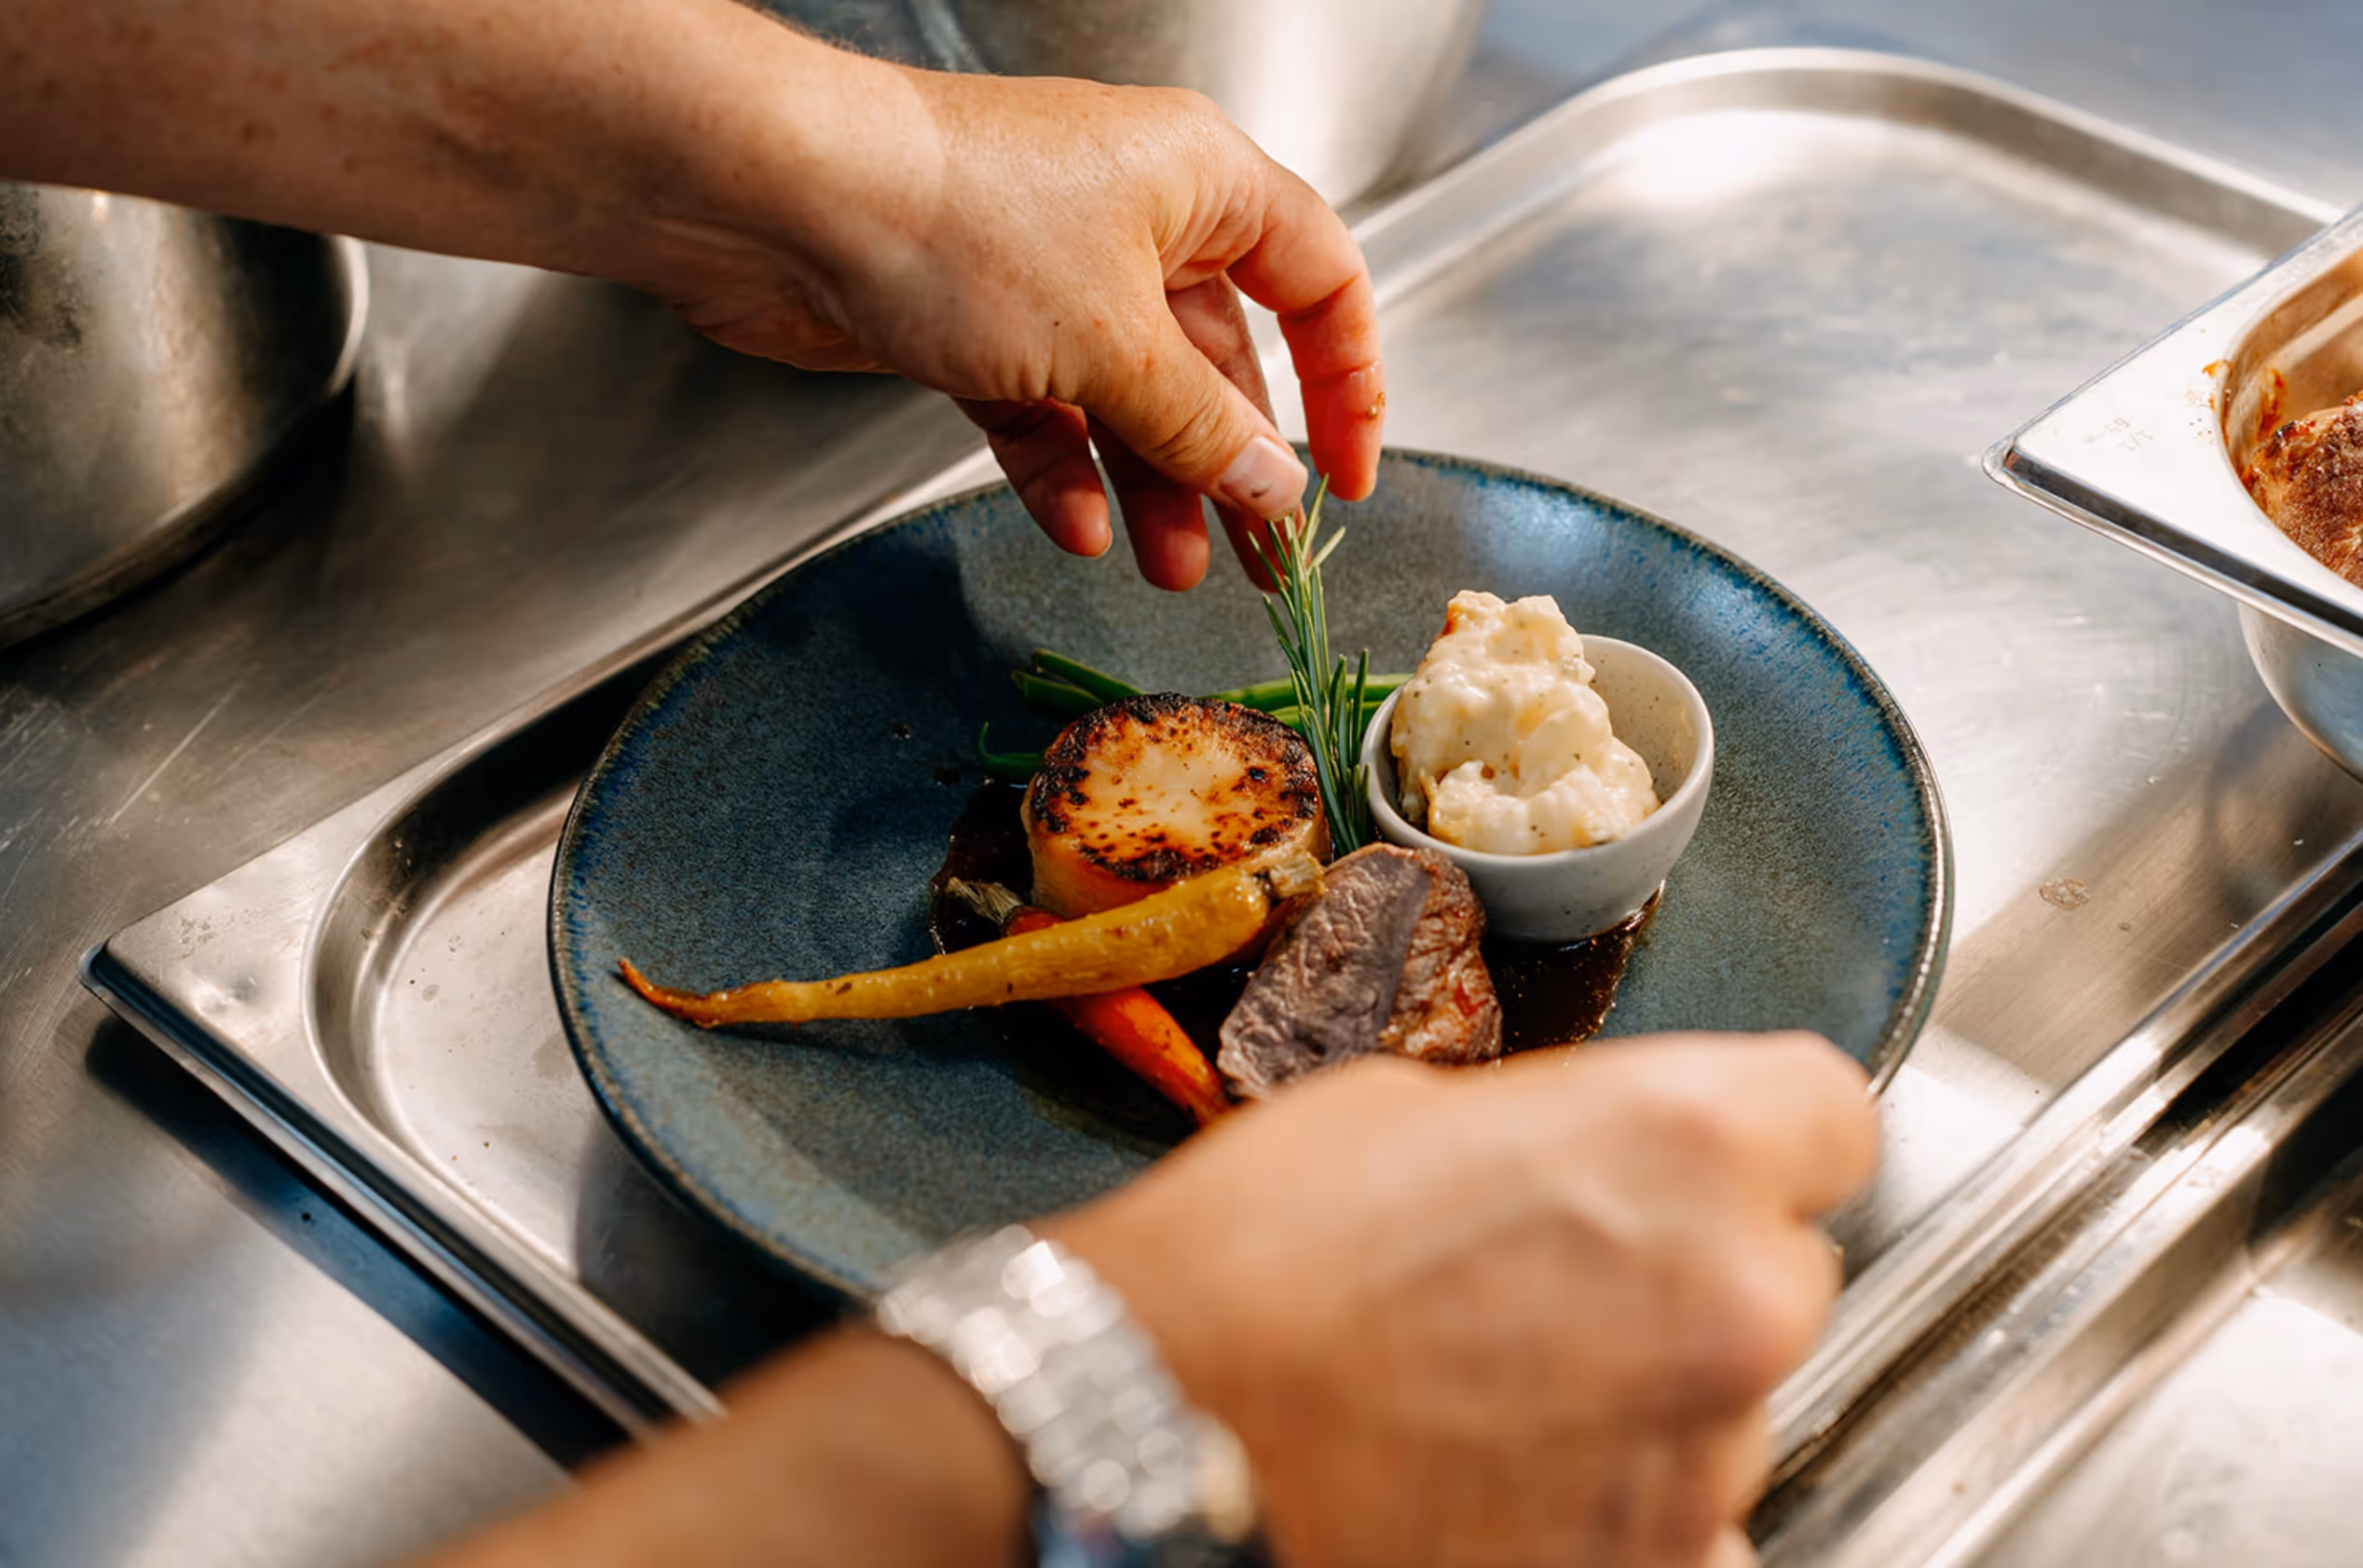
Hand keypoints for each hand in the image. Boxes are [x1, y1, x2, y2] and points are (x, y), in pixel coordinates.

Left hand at [649, 59, 1384, 590]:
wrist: (780, 201)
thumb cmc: (955, 222)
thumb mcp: (1114, 344)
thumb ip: (1204, 428)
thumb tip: (1275, 486)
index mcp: (1202, 182)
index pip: (1321, 281)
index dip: (1349, 382)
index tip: (1347, 476)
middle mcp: (1136, 217)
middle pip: (1222, 357)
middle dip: (1237, 465)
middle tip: (1260, 559)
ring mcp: (1053, 269)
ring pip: (1133, 395)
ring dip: (1156, 486)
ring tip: (1171, 572)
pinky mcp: (976, 319)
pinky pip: (1050, 409)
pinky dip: (1069, 470)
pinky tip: (1082, 530)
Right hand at [1050, 1034, 1877, 1567]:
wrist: (1155, 1423)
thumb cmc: (1257, 1258)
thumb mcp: (1411, 1110)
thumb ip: (1554, 1134)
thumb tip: (1587, 1167)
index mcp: (1684, 1142)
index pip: (1834, 1115)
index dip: (1766, 1129)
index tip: (1718, 1150)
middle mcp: (1732, 1299)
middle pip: (1786, 1267)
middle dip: (1696, 1263)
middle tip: (1562, 1271)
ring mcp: (1706, 1458)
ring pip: (1732, 1400)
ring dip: (1653, 1384)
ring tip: (1502, 1379)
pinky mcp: (1657, 1566)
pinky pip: (1687, 1516)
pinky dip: (1621, 1493)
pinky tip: (1511, 1467)